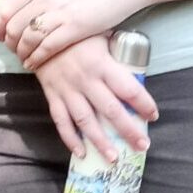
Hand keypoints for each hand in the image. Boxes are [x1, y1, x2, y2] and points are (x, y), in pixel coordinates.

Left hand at [0, 0, 147, 70]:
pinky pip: (46, 47)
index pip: (6, 7)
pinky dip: (36, 58)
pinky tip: (34, 63)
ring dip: (21, 52)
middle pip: (14, 25)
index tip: (1, 34)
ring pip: (28, 38)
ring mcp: (60, 13)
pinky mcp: (75, 28)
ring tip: (23, 58)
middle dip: (8, 42)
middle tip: (11, 49)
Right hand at [34, 34, 158, 161]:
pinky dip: (70, 139)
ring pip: (86, 121)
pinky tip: (81, 153)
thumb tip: (139, 65)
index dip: (143, 104)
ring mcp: (68, 90)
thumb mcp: (103, 36)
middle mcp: (86, 81)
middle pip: (111, 110)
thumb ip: (118, 52)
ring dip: (100, 142)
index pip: (129, 88)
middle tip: (142, 146)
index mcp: (103, 65)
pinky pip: (61, 121)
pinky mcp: (52, 96)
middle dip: (128, 130)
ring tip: (114, 159)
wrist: (38, 33)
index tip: (153, 116)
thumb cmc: (78, 34)